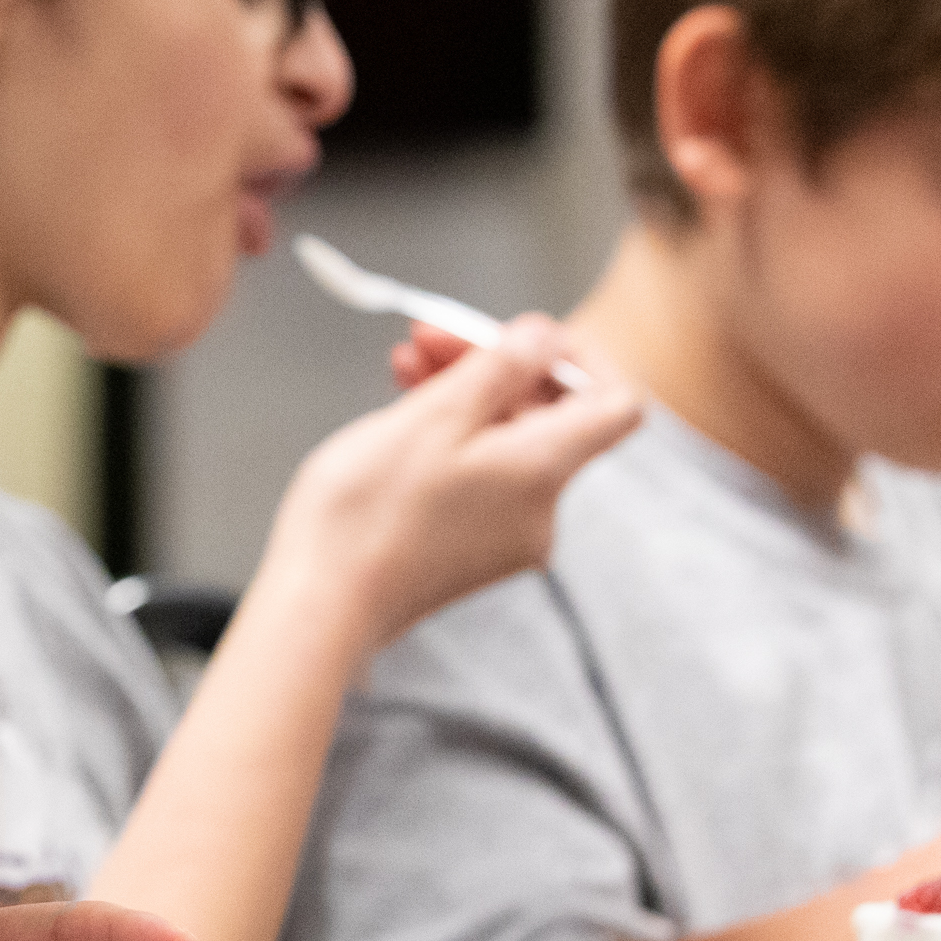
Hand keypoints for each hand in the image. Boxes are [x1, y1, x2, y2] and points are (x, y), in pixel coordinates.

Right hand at [254, 317, 639, 657]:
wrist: (322, 603)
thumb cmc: (369, 511)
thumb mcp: (436, 414)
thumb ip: (501, 367)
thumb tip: (546, 338)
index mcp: (544, 470)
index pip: (618, 403)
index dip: (582, 358)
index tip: (523, 337)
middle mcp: (541, 508)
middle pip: (549, 414)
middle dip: (494, 363)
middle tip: (428, 337)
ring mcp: (508, 533)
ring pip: (507, 440)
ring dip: (464, 393)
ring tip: (404, 365)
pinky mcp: (473, 548)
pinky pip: (482, 474)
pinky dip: (452, 435)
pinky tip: (404, 411)